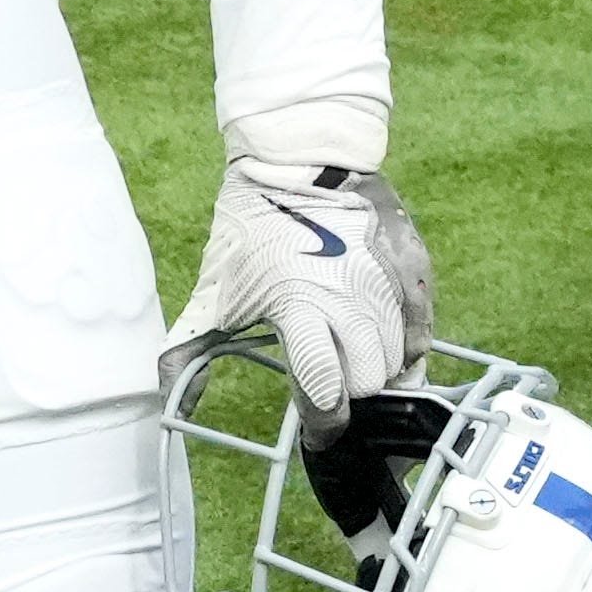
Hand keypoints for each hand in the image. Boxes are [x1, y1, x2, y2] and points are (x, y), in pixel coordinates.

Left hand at [167, 160, 433, 440]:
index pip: (324, 392)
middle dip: (349, 395)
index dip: (323, 425)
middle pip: (367, 384)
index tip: (316, 435)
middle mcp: (350, 299)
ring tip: (350, 358)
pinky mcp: (413, 267)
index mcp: (299, 307)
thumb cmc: (252, 224)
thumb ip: (191, 348)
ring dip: (375, 371)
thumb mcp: (216, 285)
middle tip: (331, 384)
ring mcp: (386, 282)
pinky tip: (382, 340)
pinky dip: (406, 347)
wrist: (300, 156)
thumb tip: (170, 402)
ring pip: (397, 361)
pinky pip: (422, 331)